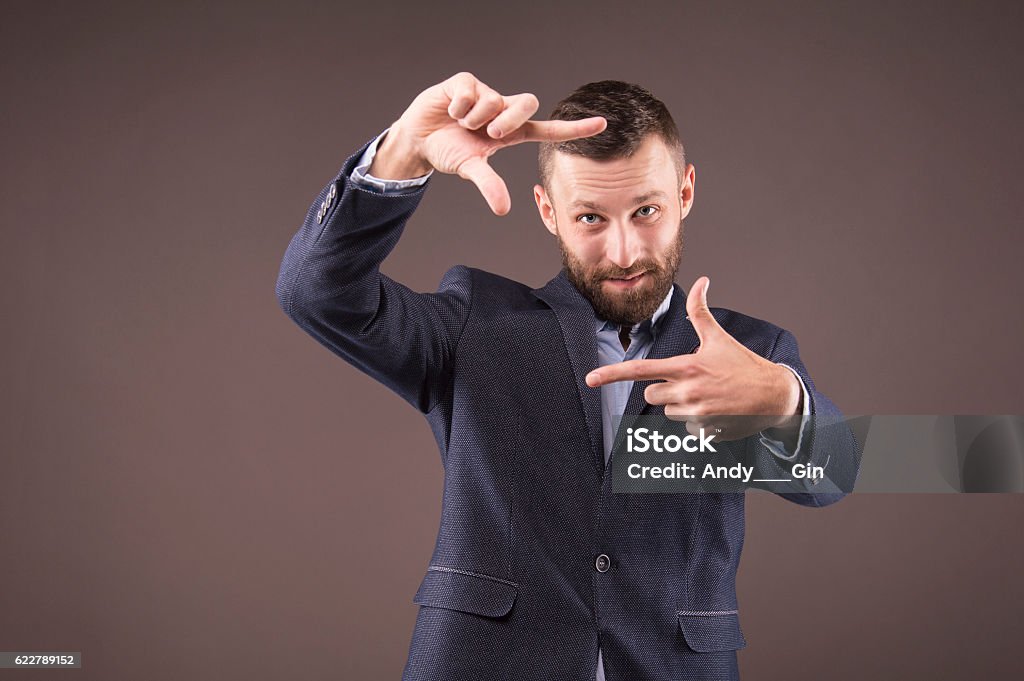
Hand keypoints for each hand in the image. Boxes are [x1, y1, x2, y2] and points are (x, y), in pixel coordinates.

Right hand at [372, 71, 606, 214]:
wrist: (418, 138)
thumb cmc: (450, 151)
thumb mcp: (470, 168)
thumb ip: (488, 185)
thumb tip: (503, 209)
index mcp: (512, 131)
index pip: (549, 129)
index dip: (575, 128)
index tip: (602, 124)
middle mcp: (504, 110)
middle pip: (527, 103)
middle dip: (507, 121)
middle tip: (489, 133)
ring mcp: (486, 94)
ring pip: (494, 100)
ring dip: (474, 118)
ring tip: (460, 123)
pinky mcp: (466, 82)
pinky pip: (470, 92)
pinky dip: (458, 107)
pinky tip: (450, 110)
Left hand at [584, 277, 801, 439]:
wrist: (774, 395)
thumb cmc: (743, 364)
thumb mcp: (719, 337)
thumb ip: (700, 311)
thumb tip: (701, 280)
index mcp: (685, 366)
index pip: (640, 370)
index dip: (612, 374)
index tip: (590, 380)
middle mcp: (687, 391)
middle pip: (651, 394)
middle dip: (662, 389)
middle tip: (689, 381)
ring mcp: (695, 414)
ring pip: (668, 412)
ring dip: (681, 405)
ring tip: (707, 395)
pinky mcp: (705, 432)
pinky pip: (685, 430)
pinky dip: (697, 422)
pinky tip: (715, 411)